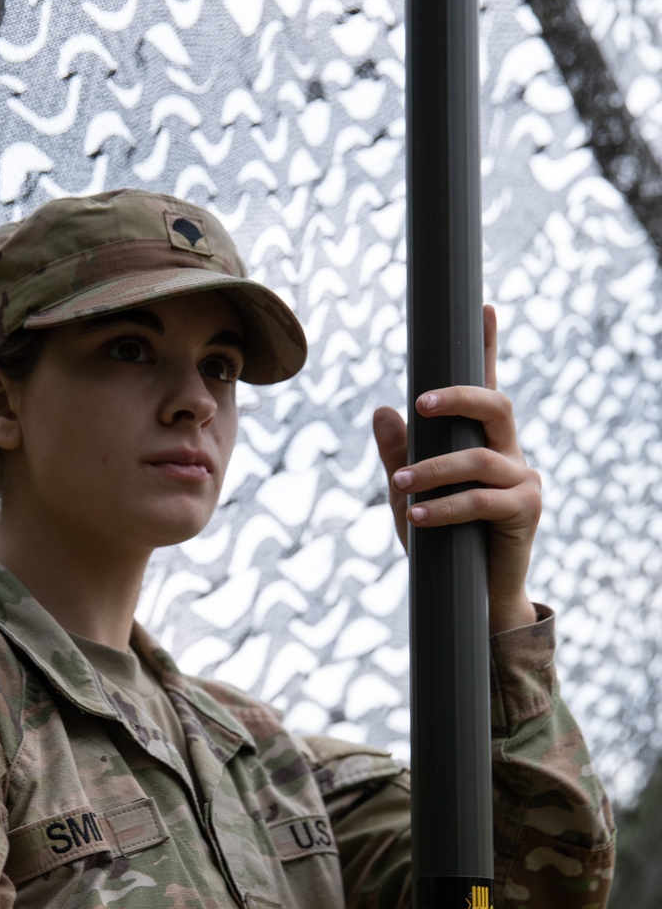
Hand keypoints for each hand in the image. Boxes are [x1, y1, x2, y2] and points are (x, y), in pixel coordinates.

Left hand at [372, 306, 541, 633]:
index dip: (488, 347)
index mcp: (483, 442)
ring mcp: (523, 481)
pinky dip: (444, 507)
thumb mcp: (408, 496)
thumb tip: (382, 408)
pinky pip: (481, 500)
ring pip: (480, 458)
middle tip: (420, 403)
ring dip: (434, 468)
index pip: (487, 387)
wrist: (473, 602)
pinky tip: (415, 515)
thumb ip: (398, 454)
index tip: (486, 306)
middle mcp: (510, 453)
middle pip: (495, 405)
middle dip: (459, 396)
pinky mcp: (526, 512)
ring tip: (400, 484)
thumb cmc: (442, 546)